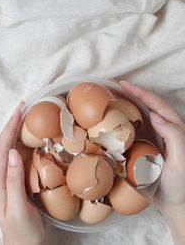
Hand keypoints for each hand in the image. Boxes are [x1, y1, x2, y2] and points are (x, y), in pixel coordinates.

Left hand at [0, 101, 44, 244]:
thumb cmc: (22, 231)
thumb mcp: (19, 208)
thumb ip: (15, 181)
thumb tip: (14, 153)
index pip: (2, 149)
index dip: (9, 128)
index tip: (18, 111)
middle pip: (2, 146)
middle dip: (10, 125)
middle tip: (22, 107)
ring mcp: (3, 180)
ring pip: (7, 150)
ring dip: (13, 132)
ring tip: (23, 117)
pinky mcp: (11, 183)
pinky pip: (13, 158)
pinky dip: (18, 144)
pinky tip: (26, 140)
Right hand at [120, 81, 184, 243]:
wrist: (174, 204)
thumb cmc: (179, 184)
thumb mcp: (180, 161)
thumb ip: (174, 137)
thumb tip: (155, 116)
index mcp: (174, 130)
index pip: (156, 106)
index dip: (141, 93)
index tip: (124, 85)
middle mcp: (165, 132)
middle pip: (148, 107)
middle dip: (133, 94)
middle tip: (114, 87)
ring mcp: (155, 140)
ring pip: (141, 118)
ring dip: (128, 106)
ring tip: (112, 100)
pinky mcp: (146, 149)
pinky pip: (134, 132)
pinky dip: (123, 124)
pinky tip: (112, 124)